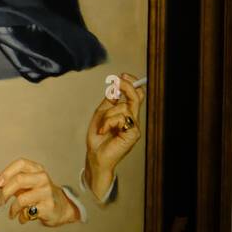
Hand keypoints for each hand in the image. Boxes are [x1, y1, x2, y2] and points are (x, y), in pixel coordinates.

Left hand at [0, 158, 78, 226]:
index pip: (20, 164)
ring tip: (11, 213)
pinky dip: (22, 217)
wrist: (61, 207)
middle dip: (5, 192)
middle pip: (19, 180)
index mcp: (36, 169)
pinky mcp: (48, 206)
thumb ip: (11, 181)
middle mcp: (42, 178)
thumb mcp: (26, 184)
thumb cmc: (40, 194)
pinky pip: (28, 212)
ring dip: (12, 208)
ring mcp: (46, 192)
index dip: (7, 172)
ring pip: (22, 198)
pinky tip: (22, 218)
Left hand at [85, 72, 144, 199]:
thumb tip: (115, 86)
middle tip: (118, 80)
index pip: (136, 95)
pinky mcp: (133, 134)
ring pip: (123, 108)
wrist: (95, 156)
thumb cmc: (98, 138)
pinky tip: (104, 131)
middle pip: (136, 97)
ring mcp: (134, 127)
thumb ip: (110, 101)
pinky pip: (122, 118)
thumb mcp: (101, 114)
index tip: (121, 76)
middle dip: (127, 86)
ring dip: (108, 115)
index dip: (131, 84)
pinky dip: (109, 122)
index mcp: (126, 114)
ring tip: (102, 127)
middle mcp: (133, 119)